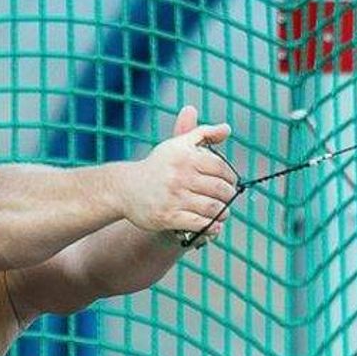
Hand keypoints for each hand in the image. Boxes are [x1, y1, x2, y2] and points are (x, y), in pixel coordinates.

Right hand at [119, 106, 236, 235]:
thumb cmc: (158, 166)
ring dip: (223, 213)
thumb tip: (228, 129)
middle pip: (220, 189)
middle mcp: (180, 176)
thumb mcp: (177, 144)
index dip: (230, 177)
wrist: (126, 188)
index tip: (230, 183)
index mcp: (185, 157)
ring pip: (212, 208)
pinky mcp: (168, 216)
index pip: (220, 168)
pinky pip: (199, 224)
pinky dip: (211, 227)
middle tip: (228, 199)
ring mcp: (174, 197)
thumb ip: (203, 133)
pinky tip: (214, 226)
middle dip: (229, 196)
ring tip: (223, 212)